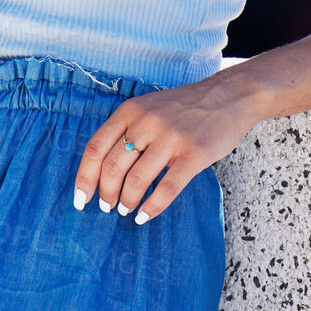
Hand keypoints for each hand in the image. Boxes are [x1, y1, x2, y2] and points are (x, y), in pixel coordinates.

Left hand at [72, 73, 256, 223]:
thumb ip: (127, 131)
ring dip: (127, 202)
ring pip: (136, 180)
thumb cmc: (185, 108)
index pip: (95, 148)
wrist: (229, 95)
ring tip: (127, 210)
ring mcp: (170, 138)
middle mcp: (146, 122)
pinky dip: (152, 207)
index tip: (80, 199)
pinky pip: (166, 188)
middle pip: (112, 167)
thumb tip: (103, 171)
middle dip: (106, 193)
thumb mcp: (149, 108)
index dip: (84, 178)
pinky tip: (145, 215)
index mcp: (130, 111)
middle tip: (108, 207)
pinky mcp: (193, 154)